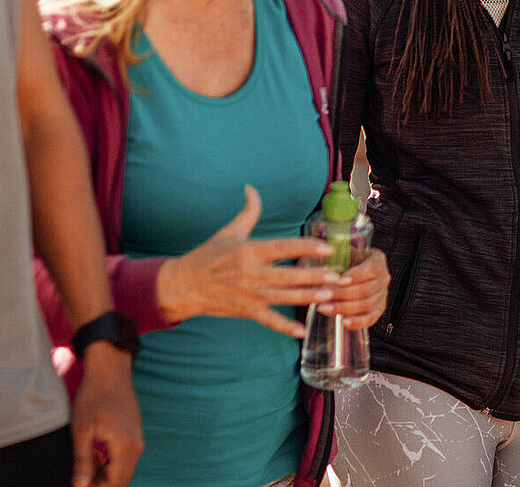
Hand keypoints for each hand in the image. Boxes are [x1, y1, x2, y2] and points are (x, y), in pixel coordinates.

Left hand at [71, 343, 142, 485]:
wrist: (110, 371)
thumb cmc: (93, 397)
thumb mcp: (82, 430)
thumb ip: (82, 461)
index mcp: (125, 446)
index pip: (114, 483)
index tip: (77, 485)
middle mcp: (136, 445)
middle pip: (121, 480)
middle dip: (100, 483)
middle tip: (79, 476)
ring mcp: (138, 439)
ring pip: (123, 470)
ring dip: (104, 474)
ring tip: (84, 462)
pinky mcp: (135, 433)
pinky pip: (125, 458)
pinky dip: (110, 463)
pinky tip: (94, 453)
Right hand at [156, 186, 341, 335]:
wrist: (183, 286)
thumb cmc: (208, 255)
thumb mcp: (229, 232)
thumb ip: (248, 212)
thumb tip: (251, 188)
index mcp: (249, 251)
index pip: (282, 247)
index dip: (305, 247)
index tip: (326, 247)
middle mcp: (251, 273)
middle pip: (288, 276)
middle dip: (313, 276)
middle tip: (337, 275)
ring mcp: (249, 294)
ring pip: (284, 297)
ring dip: (307, 297)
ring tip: (329, 295)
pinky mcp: (246, 311)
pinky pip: (269, 320)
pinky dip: (285, 327)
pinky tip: (302, 330)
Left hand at [315, 248, 389, 328]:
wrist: (351, 273)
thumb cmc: (344, 261)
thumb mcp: (341, 253)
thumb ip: (334, 253)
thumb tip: (318, 253)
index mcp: (377, 260)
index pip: (372, 269)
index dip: (357, 275)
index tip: (339, 280)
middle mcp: (384, 278)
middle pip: (367, 289)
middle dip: (343, 294)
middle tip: (324, 295)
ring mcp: (382, 295)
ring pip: (366, 305)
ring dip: (344, 308)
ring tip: (324, 307)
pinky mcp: (378, 310)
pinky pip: (369, 319)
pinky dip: (357, 322)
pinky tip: (343, 321)